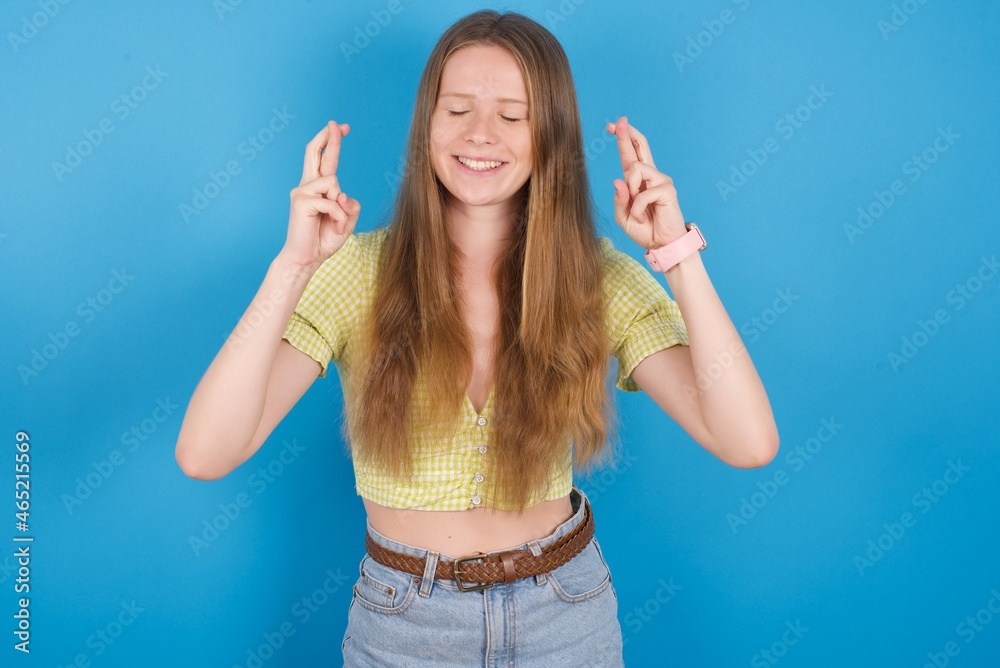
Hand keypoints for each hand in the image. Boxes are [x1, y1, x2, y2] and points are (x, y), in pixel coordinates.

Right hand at [281, 120, 360, 269]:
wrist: (307, 258)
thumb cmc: (324, 239)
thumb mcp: (346, 220)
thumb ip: (350, 205)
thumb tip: (342, 194)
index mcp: (318, 188)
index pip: (324, 159)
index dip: (332, 141)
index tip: (342, 127)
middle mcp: (307, 185)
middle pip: (314, 152)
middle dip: (328, 137)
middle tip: (337, 124)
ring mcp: (302, 192)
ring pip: (333, 182)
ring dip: (341, 206)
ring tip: (336, 223)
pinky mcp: (301, 201)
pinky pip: (331, 201)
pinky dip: (338, 216)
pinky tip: (333, 226)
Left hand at [606, 116, 686, 249]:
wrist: (661, 245)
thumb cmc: (644, 229)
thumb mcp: (623, 216)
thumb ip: (619, 199)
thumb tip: (618, 180)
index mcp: (637, 180)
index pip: (630, 154)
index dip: (623, 139)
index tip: (613, 125)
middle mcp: (650, 176)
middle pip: (640, 146)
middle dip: (628, 134)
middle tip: (619, 122)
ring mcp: (660, 180)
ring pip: (636, 168)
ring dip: (630, 192)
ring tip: (635, 211)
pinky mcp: (667, 189)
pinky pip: (643, 192)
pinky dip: (636, 208)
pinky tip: (641, 217)